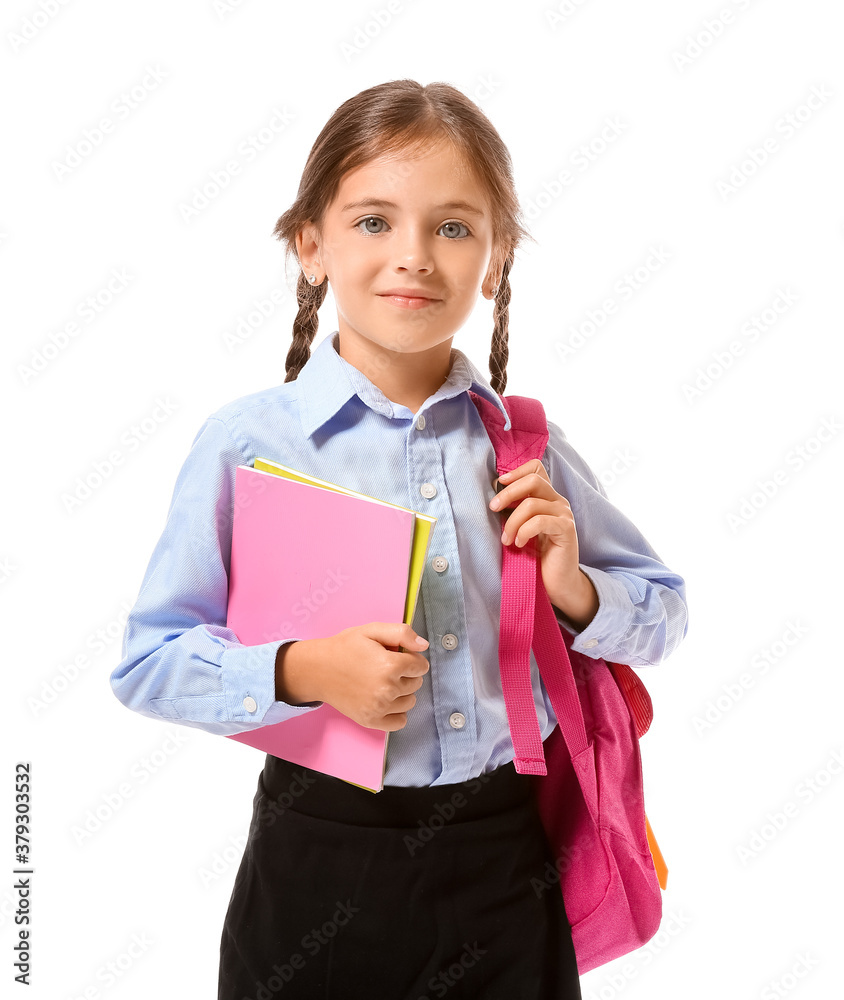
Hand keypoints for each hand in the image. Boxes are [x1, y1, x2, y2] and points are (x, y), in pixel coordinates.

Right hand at [275, 622, 429, 731]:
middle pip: (416, 683)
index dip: (412, 658)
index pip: (421, 666)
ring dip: (403, 692)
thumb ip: (402, 633)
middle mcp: (387, 689)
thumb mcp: (372, 630)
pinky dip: (397, 712)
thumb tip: (424, 645)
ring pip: (410, 701)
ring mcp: (379, 707)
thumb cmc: (344, 647)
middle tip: (386, 668)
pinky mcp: (371, 720)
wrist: (318, 669)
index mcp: (390, 665)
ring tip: (384, 683)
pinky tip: (385, 701)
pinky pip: (400, 722)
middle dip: (407, 674)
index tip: (398, 656)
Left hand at [488, 459, 598, 630]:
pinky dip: (524, 531)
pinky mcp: (566, 529)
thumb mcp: (521, 528)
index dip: (516, 471)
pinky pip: (540, 521)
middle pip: (533, 480)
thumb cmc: (537, 556)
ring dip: (512, 521)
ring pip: (532, 503)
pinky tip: (519, 544)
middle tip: (493, 509)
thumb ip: (514, 511)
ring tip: (506, 539)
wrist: (557, 582)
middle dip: (508, 493)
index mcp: (547, 497)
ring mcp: (564, 514)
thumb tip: (493, 498)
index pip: (536, 467)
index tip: (497, 483)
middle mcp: (558, 501)